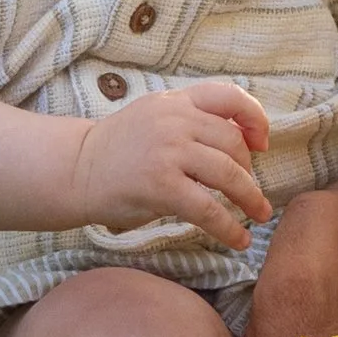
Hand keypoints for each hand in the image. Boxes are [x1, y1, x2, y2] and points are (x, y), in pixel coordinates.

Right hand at [66, 82, 271, 247]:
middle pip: (233, 142)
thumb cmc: (119, 149)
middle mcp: (175, 120)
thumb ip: (192, 120)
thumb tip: (242, 141)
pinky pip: (208, 209)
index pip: (230, 96)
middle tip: (250, 191)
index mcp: (176, 101)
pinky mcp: (161, 185)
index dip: (255, 119)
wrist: (76, 170)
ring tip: (260, 215)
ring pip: (228, 174)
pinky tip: (239, 240)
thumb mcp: (156, 117)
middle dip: (250, 170)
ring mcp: (169, 151)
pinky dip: (229, 228)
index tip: (262, 143)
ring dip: (251, 198)